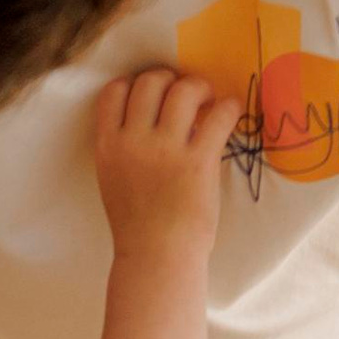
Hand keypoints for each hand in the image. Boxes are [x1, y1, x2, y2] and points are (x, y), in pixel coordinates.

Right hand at [92, 69, 231, 265]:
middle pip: (150, 82)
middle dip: (170, 80)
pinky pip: (219, 114)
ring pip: (183, 89)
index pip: (114, 92)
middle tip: (186, 95)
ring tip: (208, 100)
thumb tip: (157, 120)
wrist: (156, 258)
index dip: (134, 84)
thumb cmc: (137, 227)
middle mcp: (133, 141)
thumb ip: (125, 149)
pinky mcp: (198, 160)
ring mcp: (165, 149)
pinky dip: (228, 107)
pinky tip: (230, 114)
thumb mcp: (114, 181)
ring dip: (199, 87)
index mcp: (108, 147)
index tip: (151, 95)